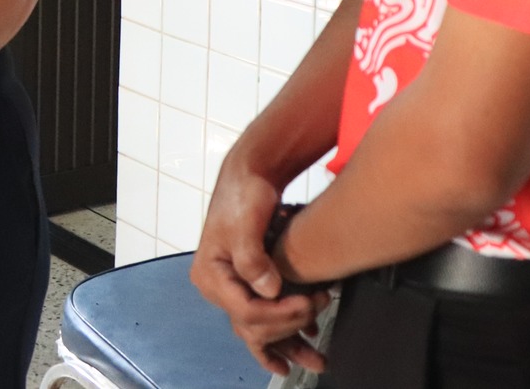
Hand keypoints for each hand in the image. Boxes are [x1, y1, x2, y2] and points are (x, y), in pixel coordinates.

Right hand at [190, 160, 329, 374]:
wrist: (252, 175)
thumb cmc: (243, 194)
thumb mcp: (245, 222)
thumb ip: (252, 257)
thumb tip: (268, 290)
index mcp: (210, 274)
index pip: (244, 310)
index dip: (278, 314)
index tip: (306, 303)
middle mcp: (219, 286)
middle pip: (253, 324)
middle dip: (288, 325)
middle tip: (319, 307)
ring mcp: (235, 288)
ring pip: (260, 328)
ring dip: (289, 343)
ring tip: (316, 353)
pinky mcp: (251, 285)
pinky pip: (267, 317)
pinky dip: (288, 329)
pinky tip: (309, 335)